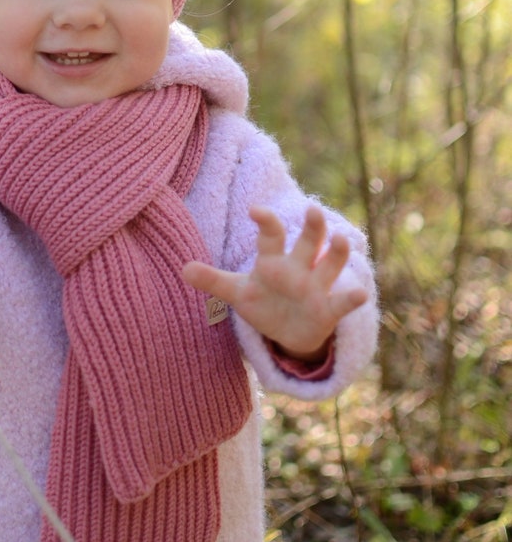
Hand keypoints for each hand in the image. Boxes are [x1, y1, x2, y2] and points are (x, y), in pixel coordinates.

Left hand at [183, 205, 367, 360]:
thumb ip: (213, 281)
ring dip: (336, 253)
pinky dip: (352, 297)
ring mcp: (317, 287)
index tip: (255, 210)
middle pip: (307, 242)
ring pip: (330, 264)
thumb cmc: (263, 303)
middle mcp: (298, 268)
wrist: (289, 332)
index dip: (264, 222)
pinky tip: (359, 293)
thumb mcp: (237, 293)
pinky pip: (343, 302)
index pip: (271, 235)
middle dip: (312, 226)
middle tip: (312, 209)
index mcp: (274, 261)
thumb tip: (182, 269)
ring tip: (340, 239)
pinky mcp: (329, 309)